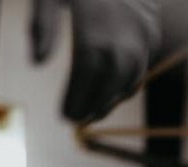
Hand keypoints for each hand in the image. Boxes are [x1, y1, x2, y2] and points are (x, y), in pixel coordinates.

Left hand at [30, 0, 161, 122]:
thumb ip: (42, 26)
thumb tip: (35, 63)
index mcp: (94, 37)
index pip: (84, 82)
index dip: (74, 102)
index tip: (64, 116)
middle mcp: (122, 45)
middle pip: (108, 89)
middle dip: (93, 107)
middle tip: (77, 120)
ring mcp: (141, 40)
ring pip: (129, 82)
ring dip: (112, 99)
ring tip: (95, 110)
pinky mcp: (151, 33)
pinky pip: (141, 67)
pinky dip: (127, 83)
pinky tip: (113, 88)